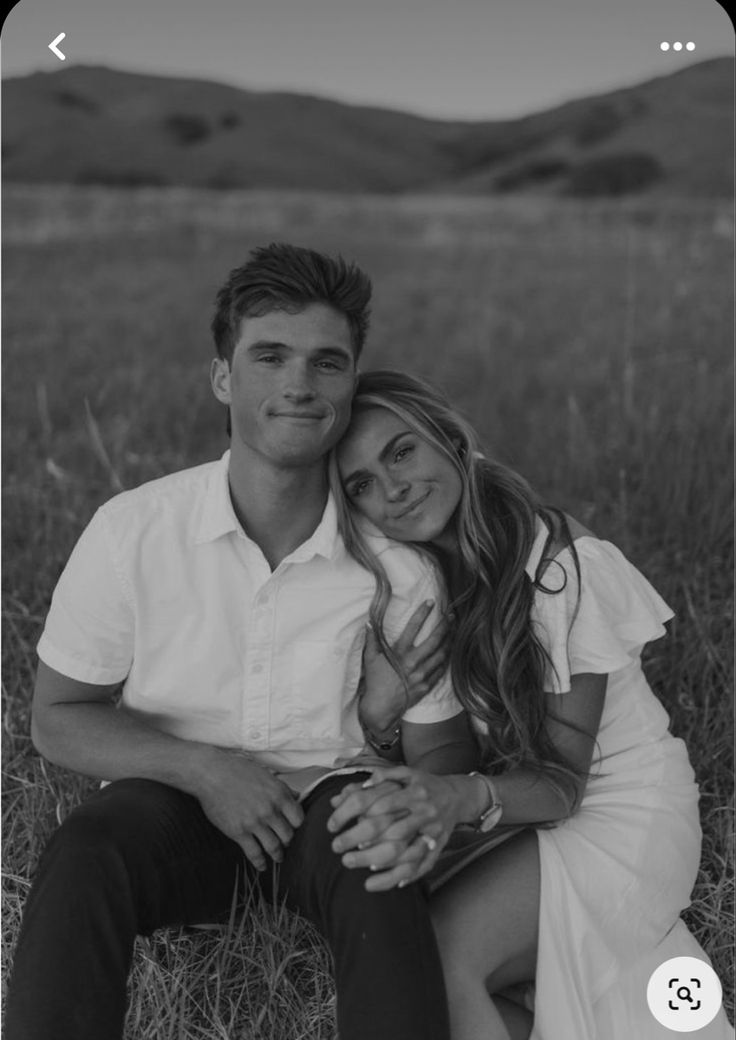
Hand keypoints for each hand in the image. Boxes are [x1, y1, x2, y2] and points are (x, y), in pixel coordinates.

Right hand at [194, 748, 303, 872]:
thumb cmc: (237, 770)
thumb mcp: (265, 775)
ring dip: (277, 855)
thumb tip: (296, 796)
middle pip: (288, 835)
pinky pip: (254, 853)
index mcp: (279, 794)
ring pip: (274, 846)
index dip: (297, 826)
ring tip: (278, 858)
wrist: (211, 774)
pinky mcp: (238, 832)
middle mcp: (270, 810)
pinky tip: (262, 866)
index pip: (299, 819)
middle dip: (288, 842)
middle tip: (286, 844)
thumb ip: (283, 788)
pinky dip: (260, 862)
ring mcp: (254, 822)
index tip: (294, 829)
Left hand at [326, 765, 464, 890]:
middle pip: (392, 832)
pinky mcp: (440, 845)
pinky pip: (425, 865)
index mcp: (414, 792)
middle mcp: (424, 812)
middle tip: (340, 852)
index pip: (381, 805)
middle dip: (364, 844)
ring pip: (408, 852)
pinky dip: (410, 875)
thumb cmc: (425, 784)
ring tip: (364, 866)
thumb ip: (382, 777)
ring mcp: (433, 831)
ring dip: (386, 863)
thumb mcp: (406, 773)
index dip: (357, 816)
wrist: (458, 796)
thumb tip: (360, 787)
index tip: (335, 826)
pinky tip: (393, 882)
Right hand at [360, 602, 450, 733]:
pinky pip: (441, 670)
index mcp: (399, 653)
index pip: (413, 627)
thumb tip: (369, 622)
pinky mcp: (427, 686)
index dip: (423, 613)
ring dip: (449, 641)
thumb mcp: (371, 658)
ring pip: (442, 654)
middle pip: (435, 640)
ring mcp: (422, 675)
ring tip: (454, 631)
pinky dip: (446, 660)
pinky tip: (449, 652)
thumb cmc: (375, 681)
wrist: (381, 708)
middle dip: (445, 625)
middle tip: (451, 615)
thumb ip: (372, 639)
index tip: (431, 602)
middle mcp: (413, 663)